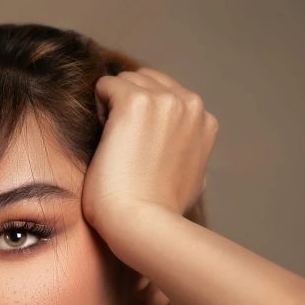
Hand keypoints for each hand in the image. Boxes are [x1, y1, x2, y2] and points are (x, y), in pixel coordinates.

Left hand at [81, 67, 218, 230]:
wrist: (142, 224)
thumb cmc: (157, 212)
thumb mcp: (191, 180)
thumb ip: (189, 155)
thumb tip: (183, 150)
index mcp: (206, 122)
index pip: (167, 94)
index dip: (146, 119)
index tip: (139, 149)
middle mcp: (191, 105)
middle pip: (146, 81)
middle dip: (129, 105)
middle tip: (123, 146)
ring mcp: (165, 100)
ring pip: (125, 81)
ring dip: (113, 107)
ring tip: (114, 144)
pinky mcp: (136, 102)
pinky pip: (105, 85)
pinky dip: (98, 108)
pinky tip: (105, 139)